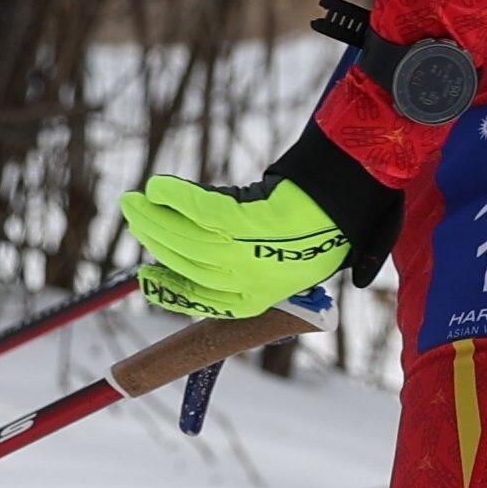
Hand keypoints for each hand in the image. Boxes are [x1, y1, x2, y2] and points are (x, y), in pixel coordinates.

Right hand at [121, 152, 396, 319]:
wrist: (352, 203)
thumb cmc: (328, 232)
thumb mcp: (292, 264)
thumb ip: (256, 272)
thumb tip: (216, 272)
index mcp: (257, 297)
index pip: (202, 301)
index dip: (169, 292)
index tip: (145, 278)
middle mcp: (247, 279)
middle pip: (185, 261)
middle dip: (153, 238)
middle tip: (134, 216)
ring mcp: (246, 251)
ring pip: (184, 237)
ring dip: (153, 217)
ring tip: (134, 201)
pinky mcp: (248, 220)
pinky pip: (199, 210)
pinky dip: (175, 197)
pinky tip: (158, 186)